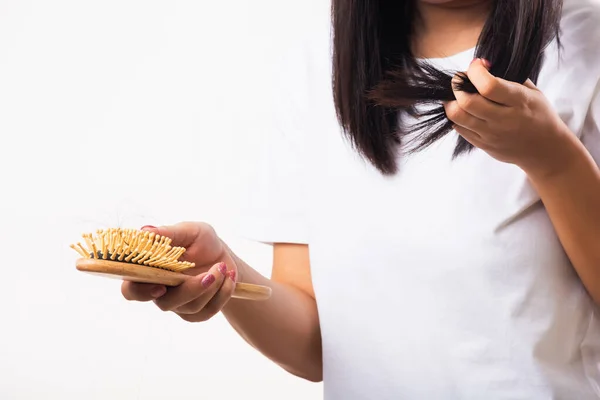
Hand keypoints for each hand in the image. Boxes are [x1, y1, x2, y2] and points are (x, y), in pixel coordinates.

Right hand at [121, 222, 238, 321]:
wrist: (223, 257)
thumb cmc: (200, 242)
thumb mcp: (189, 231)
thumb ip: (169, 233)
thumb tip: (145, 231)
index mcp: (150, 272)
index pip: (131, 289)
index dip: (140, 292)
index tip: (160, 286)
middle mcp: (160, 291)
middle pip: (165, 303)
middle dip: (190, 290)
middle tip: (210, 274)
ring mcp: (179, 305)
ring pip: (190, 306)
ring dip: (212, 286)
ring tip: (222, 267)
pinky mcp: (198, 313)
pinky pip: (208, 310)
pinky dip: (223, 293)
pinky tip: (229, 276)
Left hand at [444, 58, 576, 179]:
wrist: (545, 150)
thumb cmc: (539, 115)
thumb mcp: (533, 92)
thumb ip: (509, 78)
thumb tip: (483, 66)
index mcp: (519, 102)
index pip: (489, 86)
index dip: (476, 71)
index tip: (477, 65)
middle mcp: (503, 120)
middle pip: (467, 101)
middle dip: (457, 85)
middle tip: (461, 79)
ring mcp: (491, 134)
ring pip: (457, 116)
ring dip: (451, 101)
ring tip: (457, 95)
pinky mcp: (482, 145)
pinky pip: (459, 128)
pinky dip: (457, 116)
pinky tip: (465, 110)